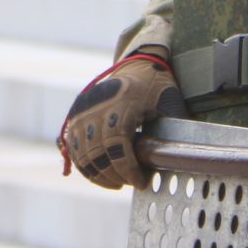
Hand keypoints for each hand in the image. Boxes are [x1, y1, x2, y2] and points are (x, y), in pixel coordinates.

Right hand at [58, 49, 183, 189]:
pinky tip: (98, 173)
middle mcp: (97, 105)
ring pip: (81, 152)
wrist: (138, 64)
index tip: (141, 181)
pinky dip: (82, 163)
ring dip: (97, 173)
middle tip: (130, 182)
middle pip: (97, 152)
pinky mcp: (75, 113)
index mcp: (123, 103)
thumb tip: (176, 164)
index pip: (117, 145)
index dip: (128, 169)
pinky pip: (72, 145)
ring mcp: (83, 109)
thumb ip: (171, 132)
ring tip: (116, 181)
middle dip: (114, 175)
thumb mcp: (170, 106)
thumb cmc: (157, 88)